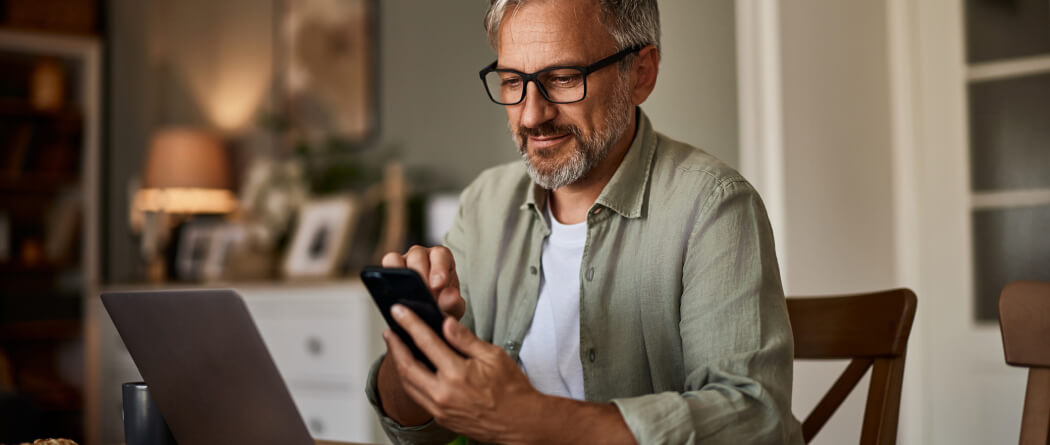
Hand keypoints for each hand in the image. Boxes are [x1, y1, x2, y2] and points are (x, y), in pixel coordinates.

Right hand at [382, 245, 464, 319]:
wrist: (431, 313)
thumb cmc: (444, 305)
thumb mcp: (453, 307)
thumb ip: (453, 303)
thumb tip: (450, 296)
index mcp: (441, 258)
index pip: (440, 255)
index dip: (438, 268)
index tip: (438, 285)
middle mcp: (422, 255)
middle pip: (417, 256)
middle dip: (420, 276)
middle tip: (423, 295)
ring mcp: (404, 260)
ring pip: (396, 259)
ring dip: (401, 276)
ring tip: (407, 297)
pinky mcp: (390, 270)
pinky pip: (384, 268)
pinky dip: (387, 279)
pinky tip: (393, 296)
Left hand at [385, 304, 543, 443]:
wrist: (520, 423)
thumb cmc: (512, 390)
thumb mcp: (494, 356)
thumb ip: (466, 339)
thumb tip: (446, 323)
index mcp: (457, 374)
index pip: (426, 342)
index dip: (409, 323)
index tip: (399, 311)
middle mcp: (444, 394)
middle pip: (407, 366)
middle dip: (394, 346)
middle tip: (389, 331)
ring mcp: (440, 409)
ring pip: (408, 384)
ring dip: (399, 364)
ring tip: (396, 348)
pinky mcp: (441, 418)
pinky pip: (418, 397)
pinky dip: (410, 380)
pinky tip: (411, 370)